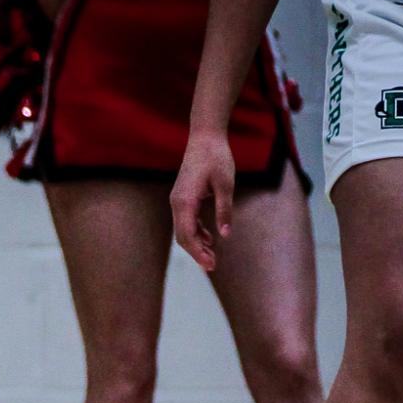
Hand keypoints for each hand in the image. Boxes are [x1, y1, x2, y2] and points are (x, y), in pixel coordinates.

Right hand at [169, 130, 235, 272]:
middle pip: (182, 236)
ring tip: (213, 255)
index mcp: (185, 201)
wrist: (205, 137)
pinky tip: (210, 238)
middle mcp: (177, 203)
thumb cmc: (216, 157)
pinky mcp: (183, 198)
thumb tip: (225, 235)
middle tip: (213, 265)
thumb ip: (224, 210)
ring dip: (197, 243)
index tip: (210, 265)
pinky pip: (186, 221)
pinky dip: (197, 232)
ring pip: (183, 230)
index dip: (198, 252)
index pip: (187, 235)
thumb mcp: (226, 184)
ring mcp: (178, 200)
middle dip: (196, 252)